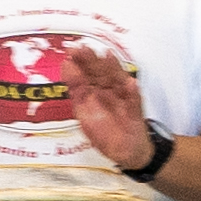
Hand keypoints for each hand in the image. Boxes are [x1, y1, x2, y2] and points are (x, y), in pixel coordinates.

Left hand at [61, 40, 155, 168]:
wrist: (125, 151)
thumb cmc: (105, 133)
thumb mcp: (84, 113)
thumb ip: (76, 92)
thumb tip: (66, 68)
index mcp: (94, 93)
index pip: (85, 75)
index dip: (78, 64)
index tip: (70, 53)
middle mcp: (108, 92)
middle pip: (100, 74)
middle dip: (92, 62)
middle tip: (83, 49)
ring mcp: (122, 99)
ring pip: (118, 82)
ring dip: (113, 69)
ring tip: (108, 56)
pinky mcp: (134, 111)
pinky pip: (134, 101)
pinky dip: (133, 93)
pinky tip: (131, 83)